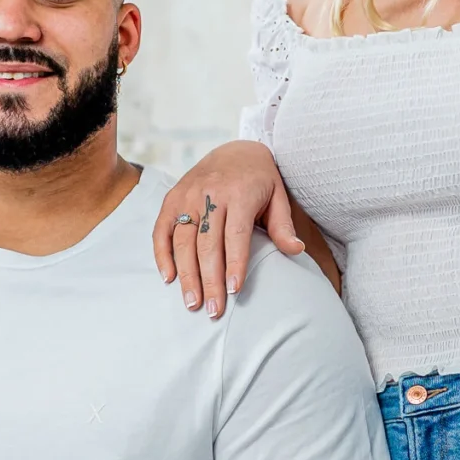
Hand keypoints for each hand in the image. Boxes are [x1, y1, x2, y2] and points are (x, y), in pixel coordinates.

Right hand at [151, 142, 301, 319]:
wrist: (236, 150)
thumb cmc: (261, 180)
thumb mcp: (278, 197)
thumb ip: (283, 225)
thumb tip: (297, 251)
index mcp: (239, 193)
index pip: (235, 234)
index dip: (234, 264)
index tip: (235, 291)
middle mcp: (210, 193)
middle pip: (207, 243)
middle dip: (209, 280)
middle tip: (212, 310)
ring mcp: (188, 195)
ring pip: (183, 240)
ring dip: (186, 274)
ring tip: (192, 302)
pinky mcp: (172, 198)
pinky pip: (162, 229)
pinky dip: (162, 254)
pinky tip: (169, 278)